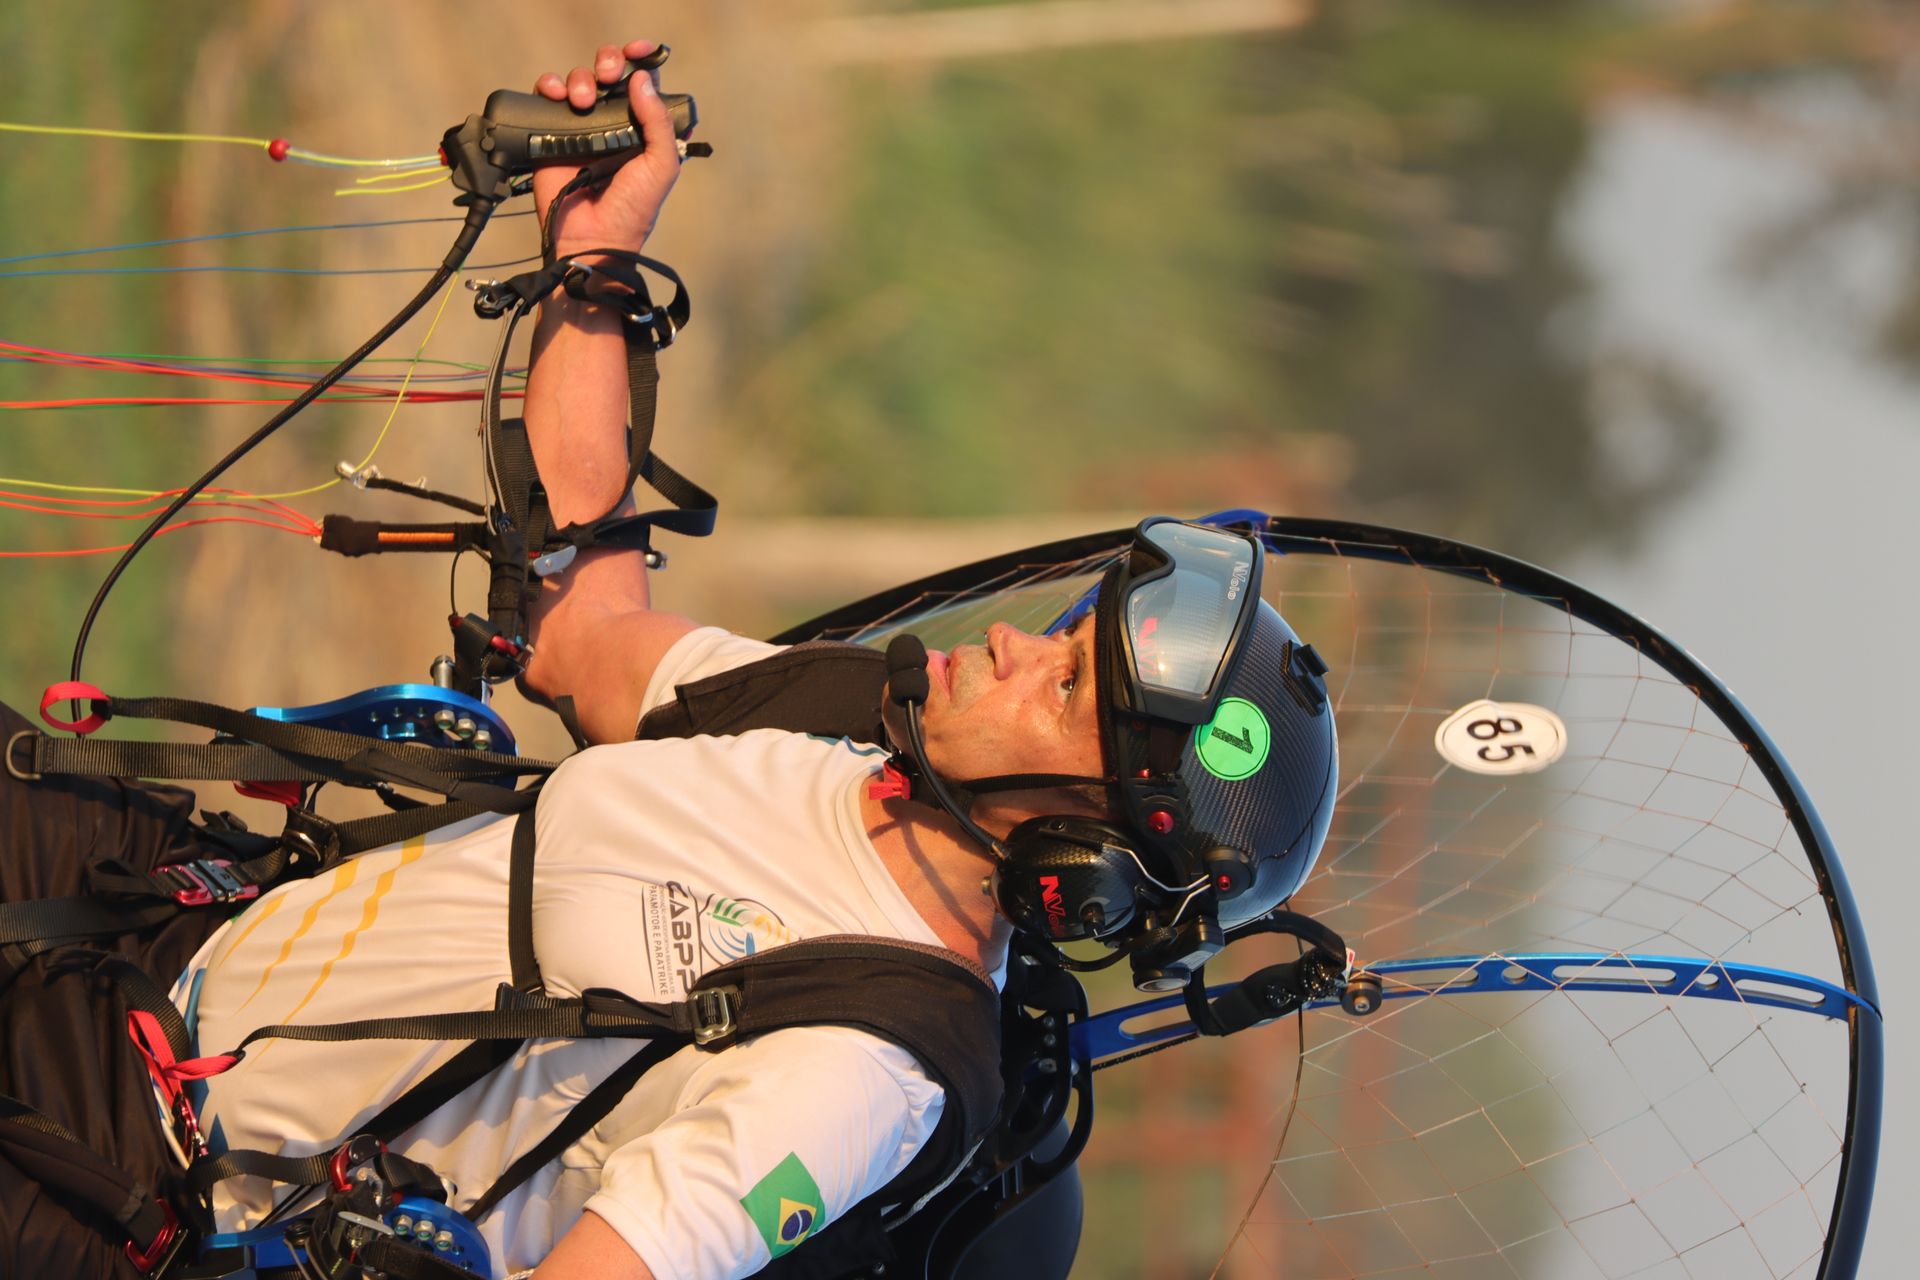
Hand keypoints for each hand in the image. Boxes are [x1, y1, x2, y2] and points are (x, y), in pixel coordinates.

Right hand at [530, 39, 682, 258]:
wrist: (592, 238)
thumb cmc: (633, 209)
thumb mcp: (661, 165)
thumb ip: (659, 121)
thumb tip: (642, 78)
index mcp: (643, 128)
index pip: (643, 83)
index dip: (641, 61)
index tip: (639, 52)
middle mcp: (613, 124)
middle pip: (609, 74)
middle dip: (609, 63)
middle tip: (608, 74)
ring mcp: (581, 128)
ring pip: (579, 81)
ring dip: (580, 79)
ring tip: (581, 101)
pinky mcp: (551, 134)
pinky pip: (547, 97)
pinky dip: (550, 87)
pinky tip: (557, 97)